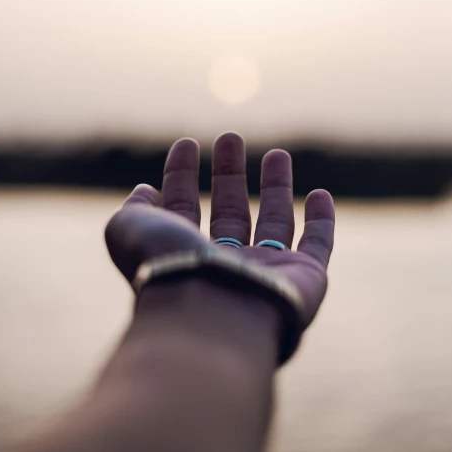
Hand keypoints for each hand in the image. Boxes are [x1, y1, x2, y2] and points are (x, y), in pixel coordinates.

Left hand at [105, 132, 334, 327]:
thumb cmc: (168, 269)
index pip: (182, 208)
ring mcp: (265, 274)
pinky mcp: (304, 280)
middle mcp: (223, 265)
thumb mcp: (129, 231)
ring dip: (276, 188)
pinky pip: (318, 247)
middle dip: (228, 174)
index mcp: (183, 255)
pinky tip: (320, 195)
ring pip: (274, 224)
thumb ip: (134, 210)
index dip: (181, 175)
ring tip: (277, 153)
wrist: (211, 314)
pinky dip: (322, 222)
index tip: (186, 144)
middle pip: (229, 212)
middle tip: (230, 138)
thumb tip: (145, 191)